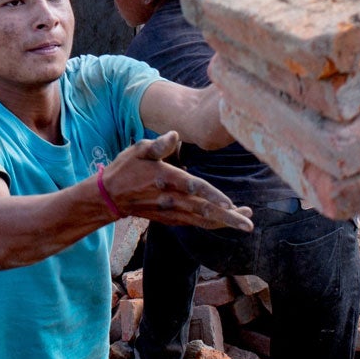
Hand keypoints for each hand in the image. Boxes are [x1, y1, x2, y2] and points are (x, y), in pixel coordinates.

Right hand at [99, 132, 252, 231]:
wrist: (111, 196)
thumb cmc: (126, 168)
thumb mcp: (138, 150)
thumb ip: (158, 144)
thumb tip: (175, 134)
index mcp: (165, 178)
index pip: (194, 187)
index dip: (213, 196)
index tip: (231, 204)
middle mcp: (171, 198)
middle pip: (203, 210)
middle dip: (228, 217)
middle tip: (249, 222)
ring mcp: (171, 211)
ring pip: (202, 220)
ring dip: (225, 222)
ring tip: (246, 222)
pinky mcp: (170, 219)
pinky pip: (195, 223)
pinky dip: (211, 224)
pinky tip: (225, 221)